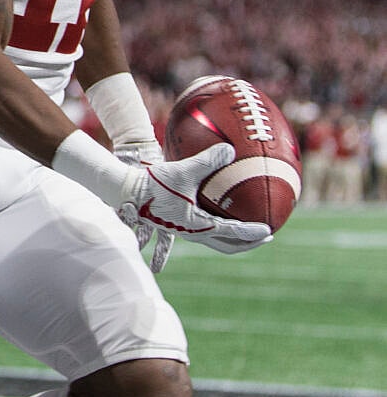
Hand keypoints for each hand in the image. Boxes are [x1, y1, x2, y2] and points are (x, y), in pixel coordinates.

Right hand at [121, 143, 272, 261]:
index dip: (252, 233)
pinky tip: (217, 220)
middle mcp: (192, 232)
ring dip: (231, 241)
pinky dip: (216, 230)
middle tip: (265, 237)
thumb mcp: (184, 170)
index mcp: (197, 225)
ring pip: (213, 242)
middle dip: (247, 244)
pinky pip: (201, 231)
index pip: (232, 233)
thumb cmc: (155, 182)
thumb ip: (208, 160)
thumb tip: (230, 150)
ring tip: (245, 235)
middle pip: (226, 246)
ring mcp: (183, 230)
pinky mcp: (175, 223)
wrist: (128, 189)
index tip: (269, 231)